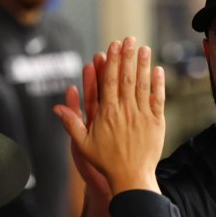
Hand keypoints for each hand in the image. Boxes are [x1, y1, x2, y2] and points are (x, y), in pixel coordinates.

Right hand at [53, 37, 164, 194]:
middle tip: (128, 38)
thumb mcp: (83, 144)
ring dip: (143, 65)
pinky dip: (159, 84)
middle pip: (126, 78)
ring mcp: (142, 115)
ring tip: (144, 48)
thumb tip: (56, 108)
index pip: (109, 81)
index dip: (111, 61)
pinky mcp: (156, 122)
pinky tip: (159, 70)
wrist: (131, 178)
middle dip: (127, 56)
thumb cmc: (106, 163)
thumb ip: (71, 124)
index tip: (112, 46)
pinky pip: (158, 99)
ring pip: (143, 85)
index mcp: (107, 113)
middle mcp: (125, 110)